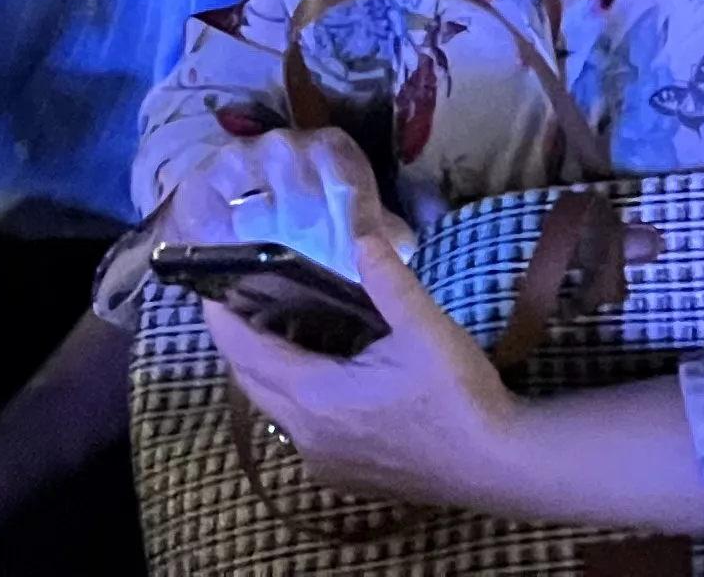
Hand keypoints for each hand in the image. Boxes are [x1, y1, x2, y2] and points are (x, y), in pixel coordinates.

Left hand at [199, 140, 515, 504]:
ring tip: (281, 323)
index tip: (209, 286)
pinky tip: (323, 370)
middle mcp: (305, 435)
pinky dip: (294, 394)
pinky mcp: (342, 472)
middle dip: (241, 340)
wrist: (494, 462)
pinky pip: (299, 428)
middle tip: (243, 295)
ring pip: (274, 408)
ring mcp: (322, 460)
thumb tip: (361, 230)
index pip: (246, 354)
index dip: (222, 319)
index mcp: (314, 397)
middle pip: (252, 382)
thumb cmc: (456, 394)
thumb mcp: (424, 326)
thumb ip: (387, 277)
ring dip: (269, 368)